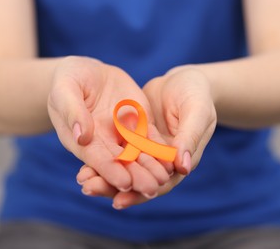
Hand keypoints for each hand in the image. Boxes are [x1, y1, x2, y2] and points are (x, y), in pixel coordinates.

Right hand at [48, 56, 172, 196]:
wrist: (87, 71)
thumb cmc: (68, 80)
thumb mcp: (65, 90)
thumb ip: (72, 111)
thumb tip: (81, 136)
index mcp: (83, 140)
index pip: (97, 159)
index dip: (110, 170)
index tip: (124, 182)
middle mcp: (105, 142)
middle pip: (122, 162)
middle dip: (136, 176)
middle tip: (151, 189)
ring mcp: (123, 133)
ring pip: (139, 153)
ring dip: (152, 166)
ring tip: (165, 178)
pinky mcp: (138, 122)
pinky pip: (150, 137)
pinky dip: (160, 148)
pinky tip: (172, 157)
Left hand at [77, 65, 216, 208]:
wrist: (186, 78)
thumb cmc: (197, 94)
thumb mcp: (197, 112)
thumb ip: (190, 137)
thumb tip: (183, 167)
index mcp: (180, 160)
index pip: (160, 185)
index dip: (139, 194)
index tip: (118, 201)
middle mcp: (162, 160)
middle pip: (137, 178)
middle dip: (112, 186)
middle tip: (88, 189)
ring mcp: (147, 147)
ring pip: (125, 165)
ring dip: (104, 172)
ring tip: (81, 178)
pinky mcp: (135, 134)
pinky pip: (118, 147)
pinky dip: (104, 153)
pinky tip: (85, 154)